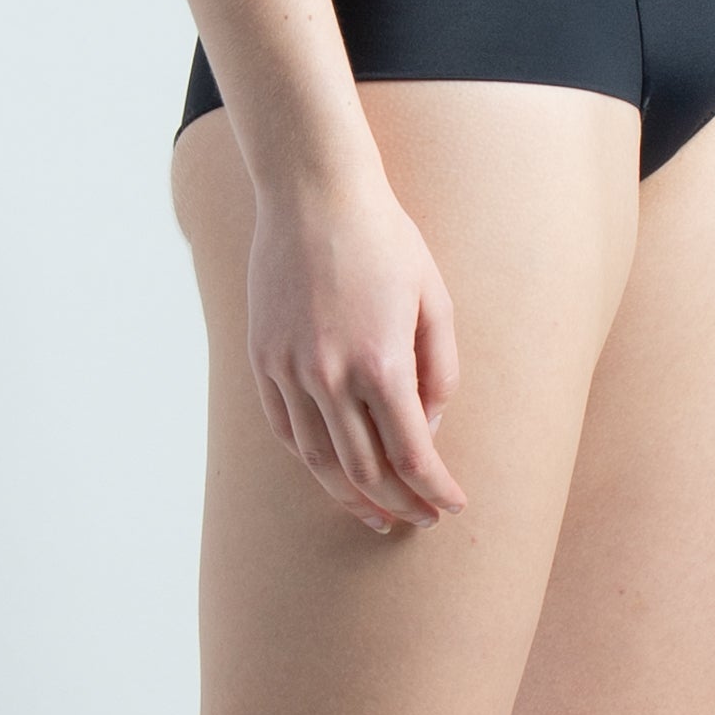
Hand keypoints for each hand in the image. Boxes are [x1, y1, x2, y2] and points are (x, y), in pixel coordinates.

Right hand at [245, 161, 469, 536]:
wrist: (313, 195)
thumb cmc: (386, 242)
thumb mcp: (434, 301)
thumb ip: (439, 371)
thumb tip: (427, 428)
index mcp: (381, 363)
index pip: (412, 455)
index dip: (434, 490)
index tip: (452, 505)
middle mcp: (330, 376)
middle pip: (366, 471)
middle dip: (399, 504)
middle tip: (420, 520)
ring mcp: (289, 371)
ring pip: (318, 462)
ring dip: (350, 497)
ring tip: (375, 516)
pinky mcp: (263, 360)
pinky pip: (286, 430)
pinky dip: (310, 461)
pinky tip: (332, 474)